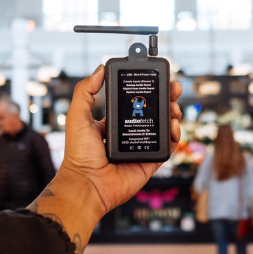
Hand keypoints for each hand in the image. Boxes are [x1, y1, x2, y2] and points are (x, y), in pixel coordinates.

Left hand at [59, 64, 182, 213]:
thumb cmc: (79, 154)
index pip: (133, 104)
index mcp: (111, 124)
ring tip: (173, 108)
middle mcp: (128, 135)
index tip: (155, 80)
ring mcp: (140, 148)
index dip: (146, 92)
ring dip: (172, 115)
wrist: (88, 184)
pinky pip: (167, 148)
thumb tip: (99, 69)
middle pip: (152, 113)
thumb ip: (85, 91)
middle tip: (173, 90)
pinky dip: (174, 137)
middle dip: (165, 99)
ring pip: (163, 128)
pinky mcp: (149, 162)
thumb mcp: (77, 116)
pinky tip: (174, 127)